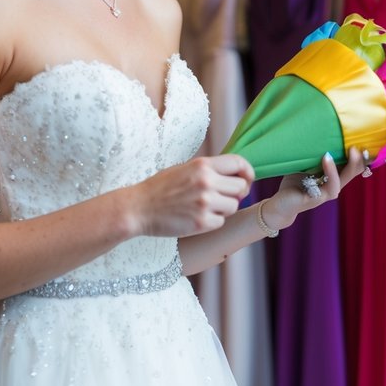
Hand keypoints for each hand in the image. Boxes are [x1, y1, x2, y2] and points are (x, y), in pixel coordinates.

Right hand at [129, 154, 254, 237]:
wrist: (138, 208)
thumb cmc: (159, 188)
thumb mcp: (184, 168)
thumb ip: (208, 170)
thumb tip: (235, 175)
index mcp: (203, 165)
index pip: (239, 163)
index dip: (247, 172)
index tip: (247, 179)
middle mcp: (207, 181)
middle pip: (240, 188)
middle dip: (235, 194)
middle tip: (222, 198)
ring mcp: (205, 202)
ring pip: (233, 206)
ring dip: (223, 209)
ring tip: (204, 207)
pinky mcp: (201, 222)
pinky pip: (221, 222)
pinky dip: (212, 222)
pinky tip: (196, 218)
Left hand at [264, 147, 366, 229]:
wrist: (280, 204)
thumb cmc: (294, 182)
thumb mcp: (307, 163)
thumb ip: (317, 153)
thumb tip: (324, 130)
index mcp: (334, 177)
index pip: (353, 165)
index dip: (362, 155)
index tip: (364, 139)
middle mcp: (334, 185)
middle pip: (354, 172)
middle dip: (360, 158)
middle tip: (359, 143)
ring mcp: (327, 194)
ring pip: (344, 179)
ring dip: (349, 164)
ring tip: (350, 150)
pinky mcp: (317, 199)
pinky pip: (330, 185)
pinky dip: (331, 171)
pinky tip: (327, 158)